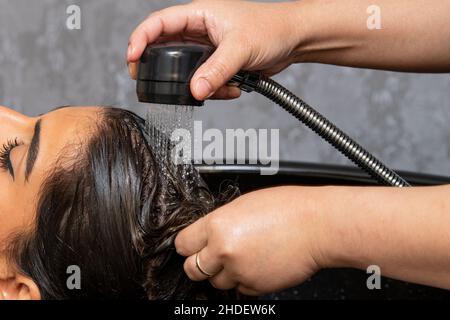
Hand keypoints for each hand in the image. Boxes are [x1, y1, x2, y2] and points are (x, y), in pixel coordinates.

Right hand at [127, 0, 302, 99]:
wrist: (293, 40)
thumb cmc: (270, 29)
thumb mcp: (241, 48)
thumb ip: (217, 70)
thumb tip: (195, 90)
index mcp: (199, 15)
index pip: (159, 23)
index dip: (140, 39)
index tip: (131, 59)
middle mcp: (200, 31)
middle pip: (166, 49)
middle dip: (164, 70)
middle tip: (157, 85)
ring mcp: (208, 49)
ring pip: (188, 71)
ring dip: (201, 85)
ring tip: (223, 87)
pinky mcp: (218, 64)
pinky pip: (206, 81)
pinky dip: (217, 89)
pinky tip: (235, 87)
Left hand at [174, 186, 327, 295]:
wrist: (318, 226)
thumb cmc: (288, 208)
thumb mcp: (244, 204)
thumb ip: (221, 221)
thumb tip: (207, 233)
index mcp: (217, 225)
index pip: (183, 243)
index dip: (186, 244)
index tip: (189, 245)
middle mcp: (224, 251)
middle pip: (192, 268)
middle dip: (199, 262)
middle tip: (210, 255)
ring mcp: (239, 271)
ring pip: (215, 282)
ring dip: (223, 273)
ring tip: (242, 257)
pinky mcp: (255, 286)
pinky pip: (239, 289)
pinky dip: (244, 281)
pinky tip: (256, 264)